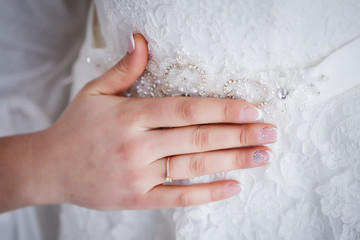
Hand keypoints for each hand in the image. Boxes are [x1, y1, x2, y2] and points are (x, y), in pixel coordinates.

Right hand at [32, 34, 277, 209]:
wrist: (50, 167)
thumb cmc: (75, 128)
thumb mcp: (95, 93)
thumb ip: (124, 69)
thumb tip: (142, 41)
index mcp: (131, 116)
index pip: (187, 110)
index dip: (223, 109)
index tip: (252, 110)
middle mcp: (138, 145)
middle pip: (199, 138)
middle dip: (239, 135)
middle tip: (270, 133)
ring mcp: (139, 175)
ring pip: (194, 166)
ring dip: (232, 161)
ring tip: (262, 157)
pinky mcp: (137, 198)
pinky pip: (178, 197)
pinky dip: (207, 193)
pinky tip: (233, 187)